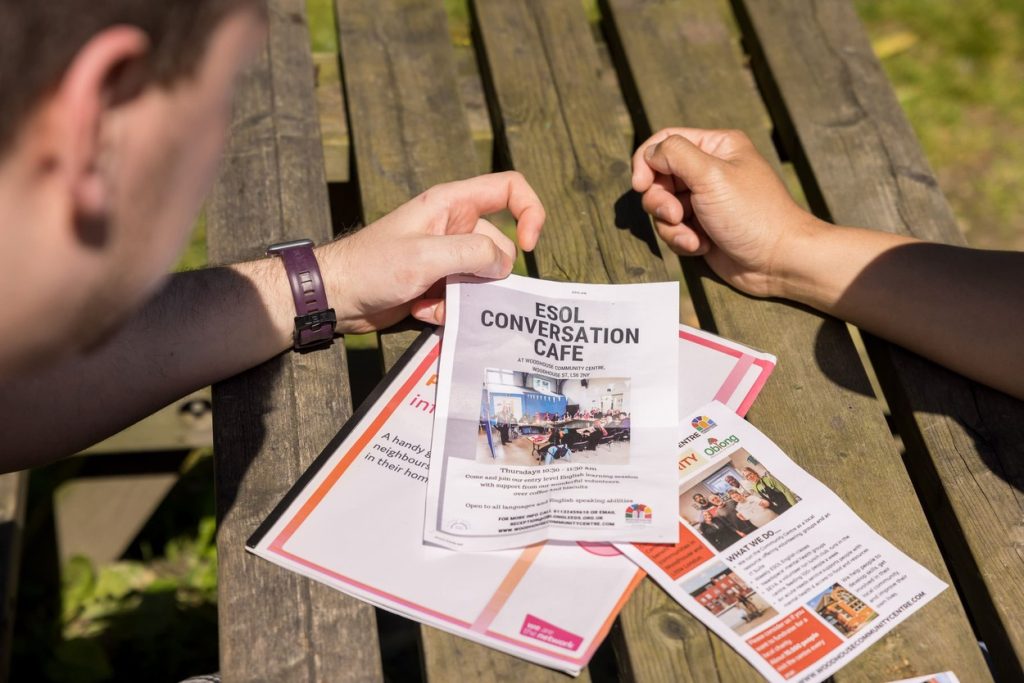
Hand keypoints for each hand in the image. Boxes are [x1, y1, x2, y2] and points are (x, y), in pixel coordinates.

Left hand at [318, 172, 544, 332]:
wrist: (337, 296)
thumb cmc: (372, 267)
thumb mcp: (426, 256)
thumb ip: (473, 254)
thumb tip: (504, 264)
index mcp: (452, 203)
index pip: (510, 188)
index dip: (530, 211)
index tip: (529, 245)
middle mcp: (454, 225)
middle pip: (500, 247)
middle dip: (486, 275)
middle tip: (456, 288)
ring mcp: (447, 256)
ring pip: (484, 278)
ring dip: (464, 297)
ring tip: (431, 302)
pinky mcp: (439, 282)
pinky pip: (464, 296)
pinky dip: (448, 308)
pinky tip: (421, 309)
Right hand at [631, 127, 819, 296]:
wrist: (778, 261)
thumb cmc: (752, 214)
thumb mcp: (711, 175)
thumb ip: (675, 154)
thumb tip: (650, 154)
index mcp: (716, 147)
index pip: (666, 141)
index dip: (646, 161)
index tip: (639, 185)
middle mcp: (709, 171)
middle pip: (659, 176)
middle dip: (660, 200)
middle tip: (675, 214)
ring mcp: (704, 201)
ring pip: (662, 207)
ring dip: (671, 225)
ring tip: (692, 237)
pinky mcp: (701, 228)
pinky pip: (673, 229)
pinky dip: (682, 240)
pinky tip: (703, 247)